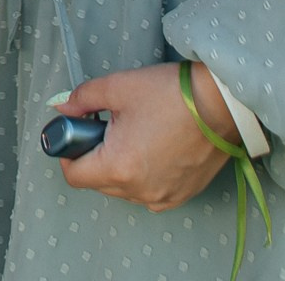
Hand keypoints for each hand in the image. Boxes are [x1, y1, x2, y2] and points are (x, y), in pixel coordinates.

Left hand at [56, 62, 236, 210]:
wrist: (222, 103)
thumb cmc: (170, 94)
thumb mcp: (117, 87)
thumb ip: (81, 99)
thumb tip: (62, 108)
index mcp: (119, 168)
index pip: (74, 176)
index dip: (68, 152)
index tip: (78, 133)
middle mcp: (140, 191)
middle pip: (98, 183)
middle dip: (95, 156)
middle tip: (108, 126)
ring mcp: (163, 197)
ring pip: (123, 189)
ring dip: (119, 167)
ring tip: (136, 134)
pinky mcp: (182, 195)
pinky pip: (148, 192)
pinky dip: (142, 175)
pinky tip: (154, 148)